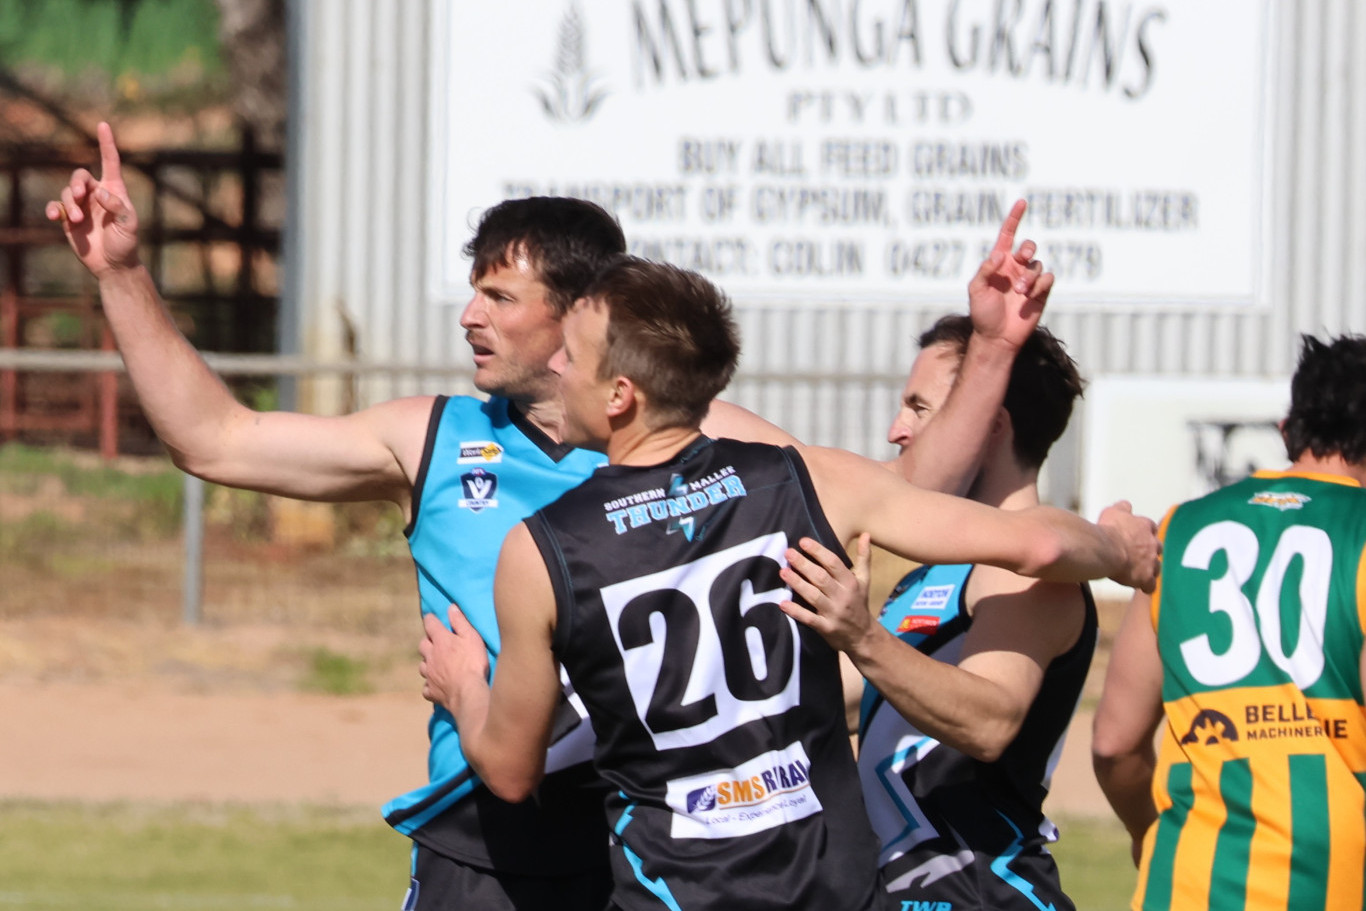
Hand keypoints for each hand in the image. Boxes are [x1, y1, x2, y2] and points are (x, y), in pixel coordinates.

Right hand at [45, 121, 140, 277]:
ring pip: (67, 192)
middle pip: (80, 176)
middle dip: (77, 183)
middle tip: (80, 195)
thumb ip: (118, 206)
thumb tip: (99, 192)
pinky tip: (56, 216)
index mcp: (114, 190)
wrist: (113, 264)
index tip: (103, 125)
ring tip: (75, 220)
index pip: (110, 162)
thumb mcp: (130, 224)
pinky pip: (55, 206)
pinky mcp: (68, 218)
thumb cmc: (126, 242)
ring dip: (69, 203)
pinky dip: (54, 209)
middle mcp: (96, 194)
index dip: (107, 144)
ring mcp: (81, 206)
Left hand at [418, 607, 489, 713]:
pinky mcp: (431, 691)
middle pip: (422, 645)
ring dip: (428, 663)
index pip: (430, 624)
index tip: (432, 618)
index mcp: (441, 641)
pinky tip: (437, 685)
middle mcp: (431, 656)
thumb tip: (451, 607)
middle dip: (428, 642)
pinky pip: (426, 687)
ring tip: (437, 665)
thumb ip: (460, 622)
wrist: (468, 693)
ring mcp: (429, 675)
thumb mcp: (472, 637)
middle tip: (437, 643)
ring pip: (422, 666)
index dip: (431, 620)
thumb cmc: (473, 663)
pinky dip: (430, 685)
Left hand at [778, 534, 876, 654]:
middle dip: (804, 564)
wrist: (863, 637)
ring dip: (797, 583)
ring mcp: (833, 613)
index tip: (803, 541)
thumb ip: (864, 557)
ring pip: (813, 596)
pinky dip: (796, 611)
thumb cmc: (859, 603)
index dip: (818, 551)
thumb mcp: (864, 580)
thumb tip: (866, 534)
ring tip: (783, 572)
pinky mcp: (825, 628)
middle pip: (821, 578)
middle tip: (788, 553)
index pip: (833, 563)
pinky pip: (809, 618)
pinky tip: (782, 603)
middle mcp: (842, 596)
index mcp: (850, 583)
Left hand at [967, 199, 1053, 350]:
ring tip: (1020, 292)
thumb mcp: (976, 290)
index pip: (1008, 235)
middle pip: (1028, 247)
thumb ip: (985, 270)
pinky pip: (1048, 278)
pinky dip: (1041, 284)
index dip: (1014, 218)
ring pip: (1037, 264)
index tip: (1022, 202)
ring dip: (1029, 276)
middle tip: (1021, 259)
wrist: (997, 337)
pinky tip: (1031, 295)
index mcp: (999, 264)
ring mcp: (1028, 280)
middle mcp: (1015, 269)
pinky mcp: (1041, 292)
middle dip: (1027, 249)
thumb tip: (999, 254)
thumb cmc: (982, 314)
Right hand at [1098, 501, 1160, 592]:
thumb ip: (1122, 508)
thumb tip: (1125, 504)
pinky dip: (1146, 586)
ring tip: (1139, 572)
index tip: (1136, 537)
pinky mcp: (1146, 577)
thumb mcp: (1113, 512)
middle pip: (1157, 548)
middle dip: (1149, 552)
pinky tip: (1140, 587)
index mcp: (1145, 526)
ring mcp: (1151, 561)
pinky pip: (1150, 585)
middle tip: (1138, 555)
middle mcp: (1152, 543)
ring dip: (1149, 569)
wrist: (1107, 549)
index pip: (1150, 528)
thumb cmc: (1108, 529)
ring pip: (1156, 567)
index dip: (1143, 533)